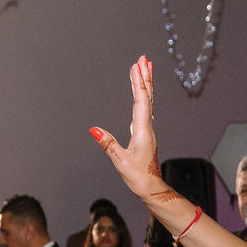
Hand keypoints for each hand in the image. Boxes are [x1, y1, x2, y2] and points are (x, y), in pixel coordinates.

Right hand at [90, 56, 169, 203]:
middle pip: (147, 96)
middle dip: (145, 76)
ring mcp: (147, 130)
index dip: (138, 81)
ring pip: (148, 102)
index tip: (137, 64)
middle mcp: (147, 127)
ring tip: (146, 68)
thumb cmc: (138, 177)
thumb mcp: (120, 161)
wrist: (152, 188)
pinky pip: (145, 110)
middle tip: (144, 57)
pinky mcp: (145, 134)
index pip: (141, 100)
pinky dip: (144, 97)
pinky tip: (142, 94)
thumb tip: (94, 129)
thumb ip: (107, 144)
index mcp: (142, 130)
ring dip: (146, 84)